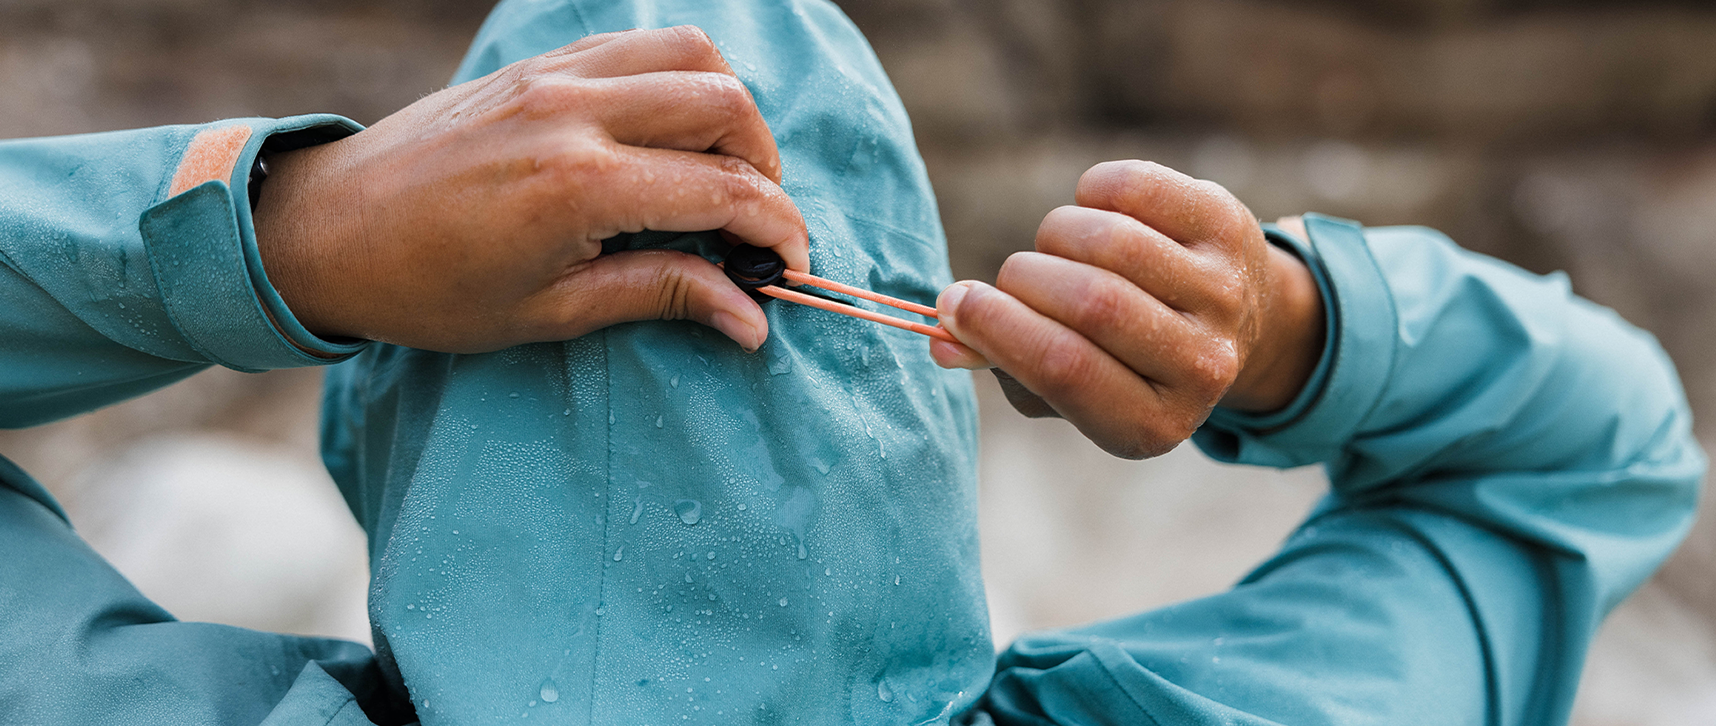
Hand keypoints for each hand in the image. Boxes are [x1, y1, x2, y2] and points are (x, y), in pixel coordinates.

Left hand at [253, 26, 807, 353]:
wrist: (328, 230)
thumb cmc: (430, 288)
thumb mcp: (551, 311)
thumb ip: (662, 296)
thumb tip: (753, 319)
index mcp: (581, 184)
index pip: (724, 190)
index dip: (778, 231)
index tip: (788, 269)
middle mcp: (575, 112)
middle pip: (724, 103)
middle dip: (765, 166)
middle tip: (757, 223)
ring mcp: (555, 75)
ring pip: (690, 52)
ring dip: (730, 108)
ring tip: (722, 169)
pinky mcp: (538, 63)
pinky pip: (637, 44)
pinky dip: (675, 78)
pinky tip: (669, 133)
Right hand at [929, 161, 1323, 458]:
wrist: (1231, 321)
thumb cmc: (1120, 359)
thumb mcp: (1068, 386)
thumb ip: (1004, 364)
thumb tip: (942, 336)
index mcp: (1154, 423)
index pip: (1064, 370)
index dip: (996, 329)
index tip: (955, 304)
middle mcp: (1203, 365)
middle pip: (1089, 302)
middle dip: (1023, 280)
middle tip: (1010, 281)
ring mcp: (1223, 292)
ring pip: (1109, 241)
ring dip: (1054, 236)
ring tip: (1054, 251)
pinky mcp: (1228, 226)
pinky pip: (1134, 189)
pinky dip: (1090, 192)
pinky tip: (1094, 213)